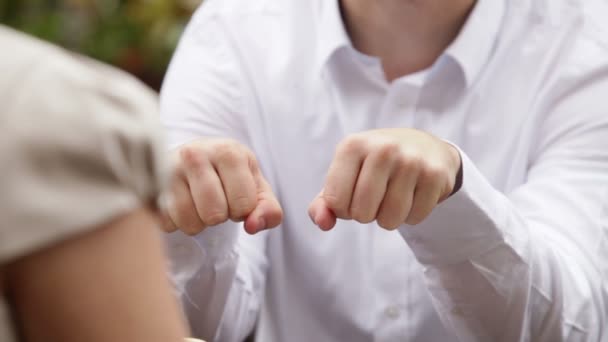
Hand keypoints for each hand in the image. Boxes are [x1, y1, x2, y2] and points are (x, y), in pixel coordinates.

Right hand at [161, 139, 282, 234]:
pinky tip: (179, 204)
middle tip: (215, 201)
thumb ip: (268, 210)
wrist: (193, 158)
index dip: (242, 210)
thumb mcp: (257, 189)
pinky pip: (167, 224)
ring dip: (198, 223)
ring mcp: (167, 169)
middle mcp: (195, 154)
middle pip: (214, 215)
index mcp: (228, 151)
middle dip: (219, 217)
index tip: (234, 196)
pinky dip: (176, 223)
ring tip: (198, 203)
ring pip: (189, 223)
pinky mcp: (148, 186)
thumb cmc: (230, 177)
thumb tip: (252, 227)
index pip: (243, 205)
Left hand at [308, 128, 460, 230]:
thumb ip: (325, 203)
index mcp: (353, 145)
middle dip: (366, 215)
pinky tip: (412, 195)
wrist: (422, 145)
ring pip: (389, 220)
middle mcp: (383, 148)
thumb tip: (323, 223)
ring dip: (388, 218)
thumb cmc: (373, 166)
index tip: (352, 194)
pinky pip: (415, 219)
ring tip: (392, 196)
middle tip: (375, 196)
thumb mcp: (344, 176)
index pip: (336, 202)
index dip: (343, 209)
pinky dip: (411, 216)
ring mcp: (411, 161)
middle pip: (362, 214)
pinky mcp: (435, 175)